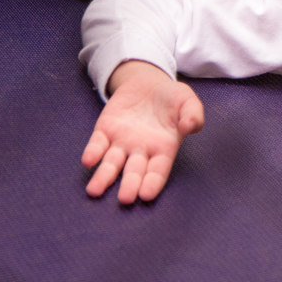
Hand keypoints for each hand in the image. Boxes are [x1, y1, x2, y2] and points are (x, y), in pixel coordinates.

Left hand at [81, 60, 204, 204]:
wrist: (148, 82)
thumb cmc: (172, 97)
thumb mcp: (187, 101)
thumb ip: (192, 114)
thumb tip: (190, 126)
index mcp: (163, 148)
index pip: (158, 170)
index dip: (152, 182)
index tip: (146, 195)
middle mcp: (141, 151)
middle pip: (133, 172)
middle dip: (129, 185)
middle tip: (125, 199)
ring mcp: (121, 142)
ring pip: (111, 164)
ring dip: (103, 177)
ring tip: (94, 191)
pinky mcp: (105, 130)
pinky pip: (97, 144)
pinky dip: (93, 152)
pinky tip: (88, 160)